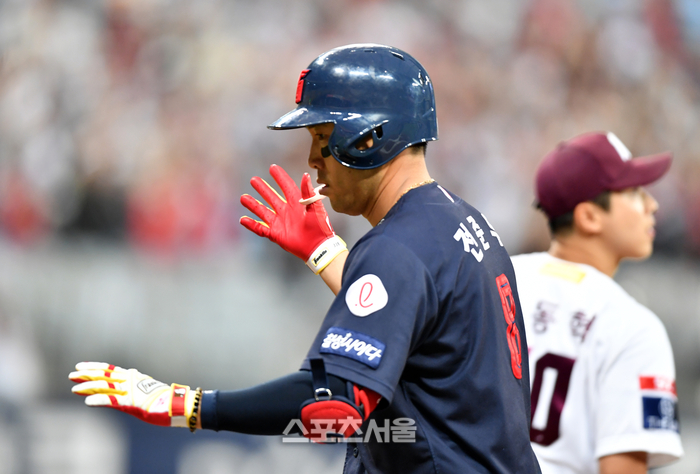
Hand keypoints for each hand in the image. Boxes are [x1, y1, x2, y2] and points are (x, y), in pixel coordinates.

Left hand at [69, 362, 200, 428]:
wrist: (176, 404)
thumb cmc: (162, 400)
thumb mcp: (144, 391)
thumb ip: (132, 390)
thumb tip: (123, 392)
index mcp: (132, 377)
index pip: (109, 368)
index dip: (94, 367)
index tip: (80, 366)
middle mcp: (129, 380)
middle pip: (103, 374)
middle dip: (86, 374)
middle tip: (72, 374)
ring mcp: (129, 391)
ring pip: (104, 386)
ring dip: (88, 386)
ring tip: (74, 388)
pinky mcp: (131, 402)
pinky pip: (111, 400)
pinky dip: (98, 400)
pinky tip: (87, 402)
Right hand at [240, 164, 345, 273]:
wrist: (318, 247)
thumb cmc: (320, 227)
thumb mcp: (315, 207)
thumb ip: (308, 192)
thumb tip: (305, 175)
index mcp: (297, 203)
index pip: (286, 186)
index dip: (280, 177)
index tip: (272, 167)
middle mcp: (286, 211)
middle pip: (271, 197)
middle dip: (263, 188)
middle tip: (254, 180)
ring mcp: (280, 223)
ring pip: (263, 211)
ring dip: (253, 205)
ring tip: (243, 198)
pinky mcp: (276, 234)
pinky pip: (261, 229)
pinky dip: (251, 225)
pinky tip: (243, 219)